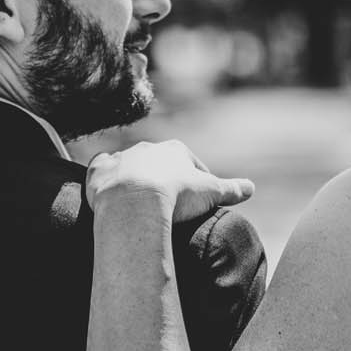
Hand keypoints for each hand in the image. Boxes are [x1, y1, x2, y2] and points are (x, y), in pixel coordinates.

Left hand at [87, 140, 254, 222]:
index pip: (190, 162)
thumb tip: (251, 187)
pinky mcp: (99, 171)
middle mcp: (147, 148)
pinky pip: (102, 169)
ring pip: (129, 164)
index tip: (198, 196)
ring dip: (134, 177)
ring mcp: (122, 158)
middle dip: (163, 177)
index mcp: (175, 150)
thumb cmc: (176, 195)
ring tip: (139, 201)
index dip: (196, 179)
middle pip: (159, 162)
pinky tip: (109, 190)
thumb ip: (232, 189)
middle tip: (168, 200)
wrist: (135, 202)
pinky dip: (105, 178)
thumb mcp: (211, 192)